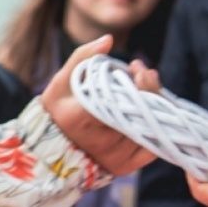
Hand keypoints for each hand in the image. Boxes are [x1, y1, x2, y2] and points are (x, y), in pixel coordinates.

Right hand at [39, 36, 156, 175]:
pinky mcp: (126, 167)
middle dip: (151, 89)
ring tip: (145, 86)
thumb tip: (108, 39)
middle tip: (144, 73)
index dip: (140, 82)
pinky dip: (157, 125)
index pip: (126, 99)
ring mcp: (116, 157)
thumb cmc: (56, 114)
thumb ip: (82, 58)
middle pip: (145, 112)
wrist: (50, 154)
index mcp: (82, 118)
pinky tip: (149, 109)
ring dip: (156, 104)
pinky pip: (154, 144)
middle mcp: (101, 142)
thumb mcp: (60, 84)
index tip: (136, 67)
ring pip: (152, 127)